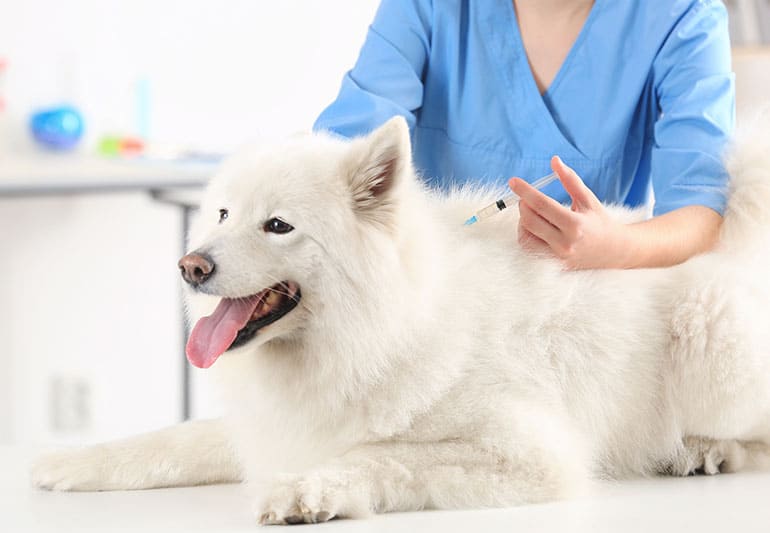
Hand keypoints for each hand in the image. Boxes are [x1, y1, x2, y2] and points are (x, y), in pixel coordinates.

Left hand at [508, 156, 629, 269]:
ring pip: (525, 236)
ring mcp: (558, 256)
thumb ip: (570, 180)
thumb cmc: (600, 222)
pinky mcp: (553, 264)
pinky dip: (526, 235)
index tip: (513, 181)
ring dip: (523, 221)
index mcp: (575, 224)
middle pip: (530, 220)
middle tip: (526, 198)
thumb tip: (554, 160)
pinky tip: (534, 227)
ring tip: (533, 213)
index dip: (525, 191)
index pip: (542, 205)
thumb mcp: (588, 199)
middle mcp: (565, 242)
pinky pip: (529, 249)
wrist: (615, 251)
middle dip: (523, 205)